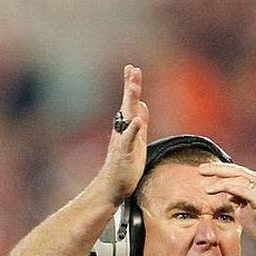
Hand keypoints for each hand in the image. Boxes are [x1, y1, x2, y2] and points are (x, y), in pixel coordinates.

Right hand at [97, 64, 148, 204]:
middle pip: (127, 105)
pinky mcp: (124, 153)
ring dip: (130, 102)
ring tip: (134, 87)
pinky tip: (137, 121)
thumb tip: (142, 105)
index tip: (132, 68)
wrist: (112, 187)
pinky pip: (128, 139)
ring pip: (127, 118)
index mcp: (127, 127)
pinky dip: (133, 129)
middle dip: (130, 86)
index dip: (131, 85)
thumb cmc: (124, 166)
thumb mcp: (136, 141)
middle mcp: (123, 131)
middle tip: (132, 69)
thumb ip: (139, 124)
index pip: (130, 102)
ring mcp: (122, 141)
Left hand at [198, 163, 255, 254]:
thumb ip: (238, 201)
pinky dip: (232, 189)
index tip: (202, 171)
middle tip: (201, 170)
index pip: (235, 172)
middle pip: (237, 171)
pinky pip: (247, 191)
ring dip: (222, 180)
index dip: (219, 170)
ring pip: (241, 178)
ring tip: (207, 187)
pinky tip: (221, 190)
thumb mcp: (246, 211)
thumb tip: (227, 195)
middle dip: (217, 170)